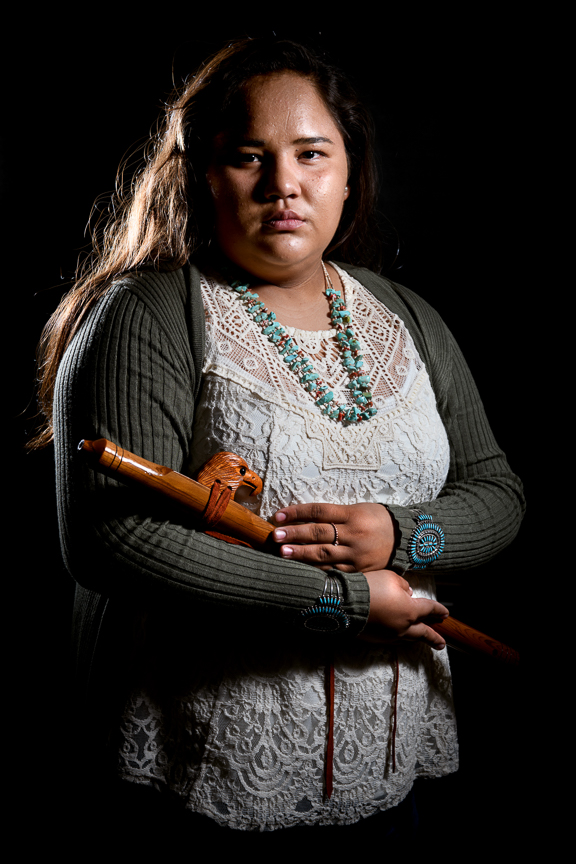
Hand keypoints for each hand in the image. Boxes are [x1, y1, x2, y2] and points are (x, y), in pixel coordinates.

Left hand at [272, 502, 394, 572]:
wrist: (405, 538)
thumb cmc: (377, 520)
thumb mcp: (358, 509)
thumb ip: (334, 514)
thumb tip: (303, 517)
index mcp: (353, 514)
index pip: (318, 511)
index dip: (296, 513)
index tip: (278, 516)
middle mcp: (354, 533)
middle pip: (318, 533)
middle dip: (295, 534)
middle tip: (275, 536)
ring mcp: (356, 553)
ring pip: (324, 554)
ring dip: (301, 553)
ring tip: (282, 552)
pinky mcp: (360, 570)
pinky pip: (335, 570)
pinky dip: (317, 569)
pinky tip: (302, 569)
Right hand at [360, 570, 448, 649]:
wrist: (345, 603)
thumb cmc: (370, 587)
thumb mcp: (391, 577)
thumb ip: (404, 586)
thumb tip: (407, 594)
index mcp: (410, 610)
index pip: (429, 609)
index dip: (439, 610)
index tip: (445, 613)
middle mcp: (403, 626)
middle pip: (423, 633)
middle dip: (434, 638)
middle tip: (441, 643)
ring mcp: (389, 635)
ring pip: (408, 640)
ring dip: (417, 639)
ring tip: (422, 640)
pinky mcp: (377, 639)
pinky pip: (394, 641)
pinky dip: (401, 639)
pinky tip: (401, 637)